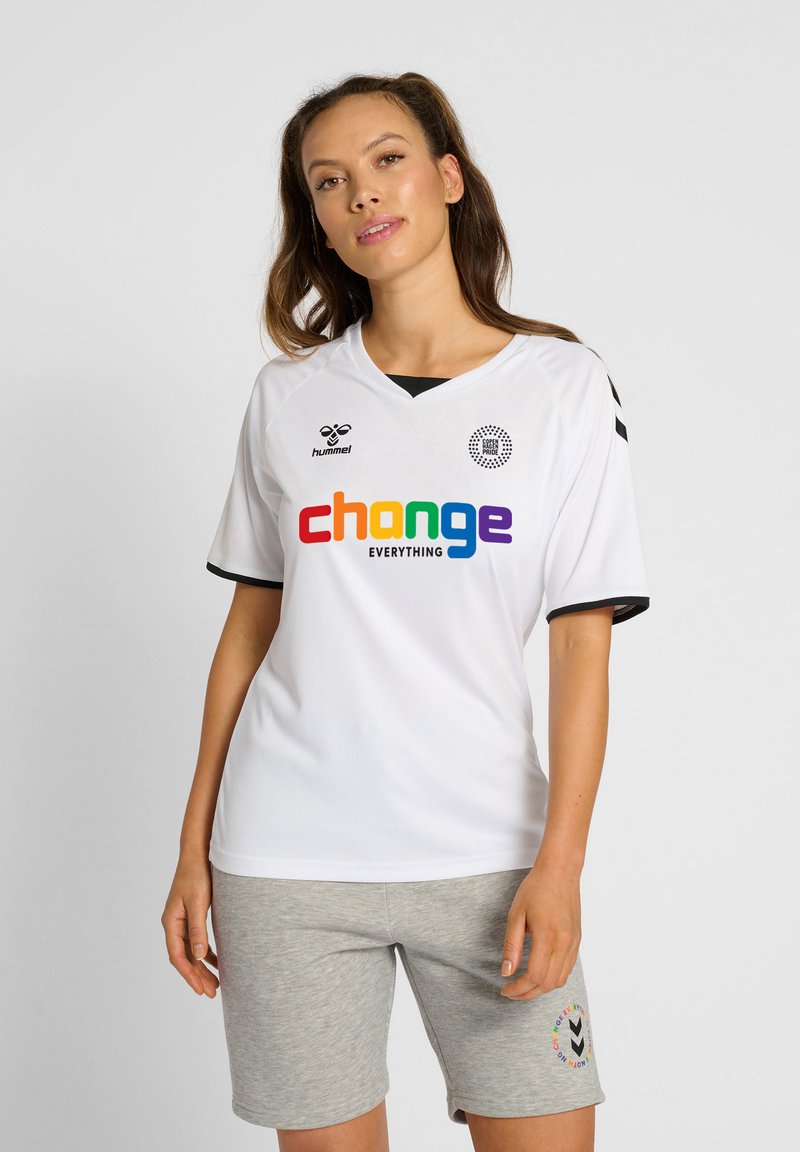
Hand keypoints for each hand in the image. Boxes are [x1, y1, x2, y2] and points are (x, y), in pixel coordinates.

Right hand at [161, 853, 219, 997]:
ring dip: (202, 967)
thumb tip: (199, 956)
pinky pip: (197, 941)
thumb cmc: (197, 876)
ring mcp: (182, 920)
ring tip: (216, 983)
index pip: (178, 956)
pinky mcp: (191, 916)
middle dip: (197, 976)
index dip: (189, 974)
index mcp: (171, 922)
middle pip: (184, 957)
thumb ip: (198, 929)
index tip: (201, 989)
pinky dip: (206, 953)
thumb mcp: (199, 903)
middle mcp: (174, 924)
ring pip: (191, 951)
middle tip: (212, 992)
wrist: (198, 854)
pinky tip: (217, 961)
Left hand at [499, 858, 580, 1000]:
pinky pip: (567, 968)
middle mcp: (564, 943)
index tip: (506, 990)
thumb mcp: (516, 914)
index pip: (534, 976)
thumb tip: (506, 971)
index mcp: (547, 936)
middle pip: (548, 983)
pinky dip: (553, 977)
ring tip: (524, 986)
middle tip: (512, 993)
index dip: (519, 988)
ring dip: (541, 988)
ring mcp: (574, 943)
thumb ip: (511, 945)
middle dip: (528, 993)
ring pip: (560, 980)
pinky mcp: (577, 940)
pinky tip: (540, 974)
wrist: (560, 871)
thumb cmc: (536, 888)